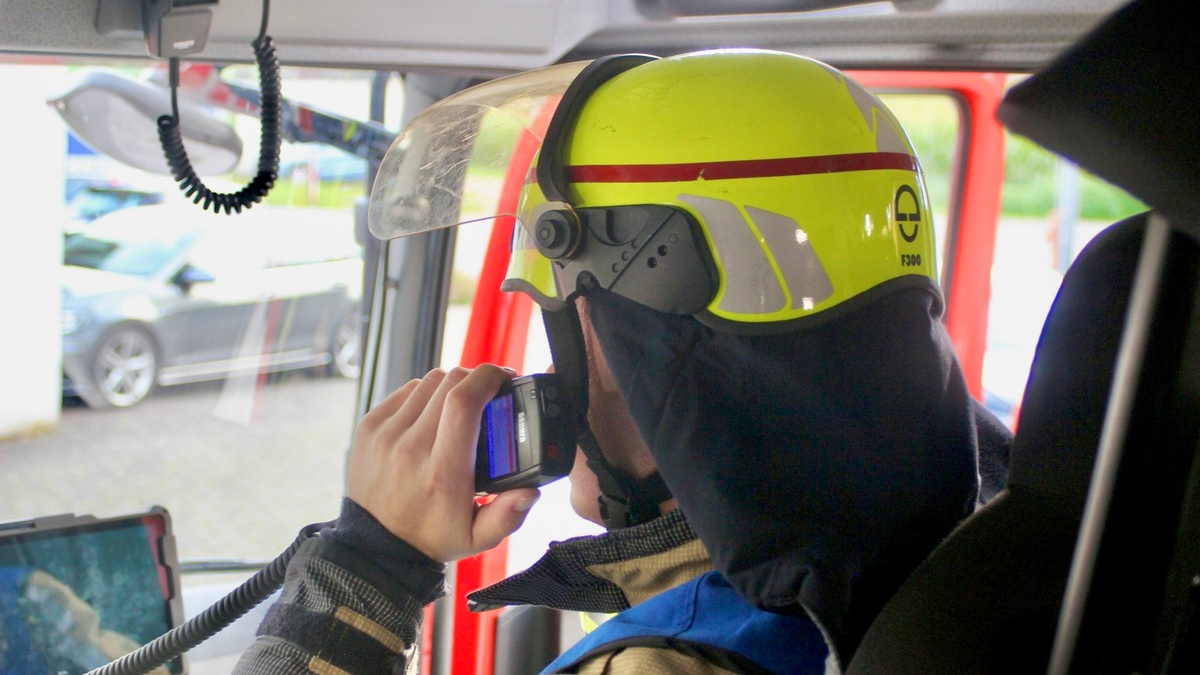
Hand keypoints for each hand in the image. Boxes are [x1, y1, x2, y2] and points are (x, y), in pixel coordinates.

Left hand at [347, 365, 540, 561]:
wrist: (376, 545)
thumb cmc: (429, 536)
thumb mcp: (476, 537)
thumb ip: (508, 516)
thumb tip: (530, 491)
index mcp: (442, 472)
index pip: (464, 403)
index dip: (488, 378)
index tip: (505, 377)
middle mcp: (410, 448)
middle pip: (450, 383)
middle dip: (476, 379)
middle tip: (490, 392)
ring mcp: (386, 434)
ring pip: (429, 382)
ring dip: (452, 385)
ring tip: (463, 405)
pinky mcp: (370, 426)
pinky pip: (406, 391)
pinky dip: (426, 394)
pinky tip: (434, 412)